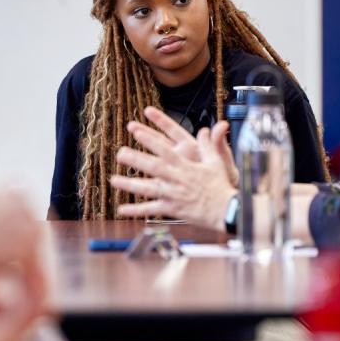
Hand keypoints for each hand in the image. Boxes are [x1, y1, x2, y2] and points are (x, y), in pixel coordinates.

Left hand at [110, 106, 236, 229]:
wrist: (226, 210)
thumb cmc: (221, 185)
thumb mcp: (216, 162)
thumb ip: (209, 145)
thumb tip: (207, 129)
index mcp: (187, 165)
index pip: (166, 149)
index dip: (151, 140)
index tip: (138, 132)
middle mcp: (178, 179)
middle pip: (153, 167)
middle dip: (136, 159)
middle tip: (120, 153)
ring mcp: (173, 195)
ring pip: (148, 189)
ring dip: (130, 185)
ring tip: (113, 180)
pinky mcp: (172, 209)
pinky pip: (151, 209)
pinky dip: (136, 210)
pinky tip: (122, 209)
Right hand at [130, 106, 239, 185]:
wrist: (224, 203)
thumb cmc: (224, 180)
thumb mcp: (221, 161)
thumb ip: (218, 144)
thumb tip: (222, 125)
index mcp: (190, 150)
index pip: (173, 132)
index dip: (161, 121)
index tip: (148, 111)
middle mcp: (179, 160)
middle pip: (159, 144)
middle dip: (144, 134)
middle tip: (130, 126)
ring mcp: (173, 175)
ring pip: (152, 166)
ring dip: (137, 162)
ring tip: (121, 154)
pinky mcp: (172, 190)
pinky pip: (155, 190)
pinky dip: (141, 194)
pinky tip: (127, 196)